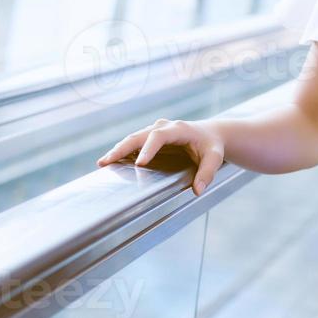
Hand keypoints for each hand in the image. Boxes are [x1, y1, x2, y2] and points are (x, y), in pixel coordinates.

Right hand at [96, 118, 225, 196]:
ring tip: (102, 164)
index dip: (148, 149)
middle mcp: (163, 127)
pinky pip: (133, 144)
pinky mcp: (150, 139)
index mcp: (178, 129)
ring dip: (117, 150)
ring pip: (132, 139)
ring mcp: (154, 131)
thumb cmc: (212, 146)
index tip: (139, 164)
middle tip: (107, 162)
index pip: (159, 136)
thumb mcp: (215, 158)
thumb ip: (208, 172)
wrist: (210, 134)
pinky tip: (110, 164)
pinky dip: (122, 153)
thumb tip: (198, 190)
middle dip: (122, 149)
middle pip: (138, 136)